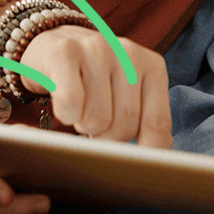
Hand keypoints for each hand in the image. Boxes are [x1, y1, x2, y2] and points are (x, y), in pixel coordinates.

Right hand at [19, 25, 172, 144]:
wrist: (56, 43)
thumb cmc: (96, 80)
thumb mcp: (128, 95)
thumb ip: (147, 122)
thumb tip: (158, 156)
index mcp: (152, 66)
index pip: (157, 123)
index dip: (144, 154)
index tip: (132, 170)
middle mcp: (129, 53)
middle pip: (124, 126)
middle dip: (106, 137)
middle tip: (95, 123)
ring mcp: (98, 48)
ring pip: (97, 119)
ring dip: (83, 125)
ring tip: (81, 108)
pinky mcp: (65, 51)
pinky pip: (71, 103)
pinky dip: (65, 114)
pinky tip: (64, 104)